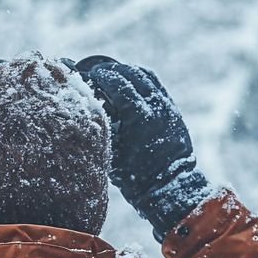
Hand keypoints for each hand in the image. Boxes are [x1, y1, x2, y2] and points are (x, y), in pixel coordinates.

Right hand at [74, 56, 210, 240]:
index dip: (101, 75)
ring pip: (146, 75)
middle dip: (112, 70)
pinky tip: (130, 85)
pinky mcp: (172, 109)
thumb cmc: (136, 176)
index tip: (89, 75)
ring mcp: (167, 106)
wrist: (169, 187)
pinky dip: (141, 80)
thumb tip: (85, 109)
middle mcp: (155, 107)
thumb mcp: (113, 152)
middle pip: (131, 73)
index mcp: (139, 116)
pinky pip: (156, 85)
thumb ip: (101, 128)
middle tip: (97, 73)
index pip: (117, 82)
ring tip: (113, 75)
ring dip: (127, 72)